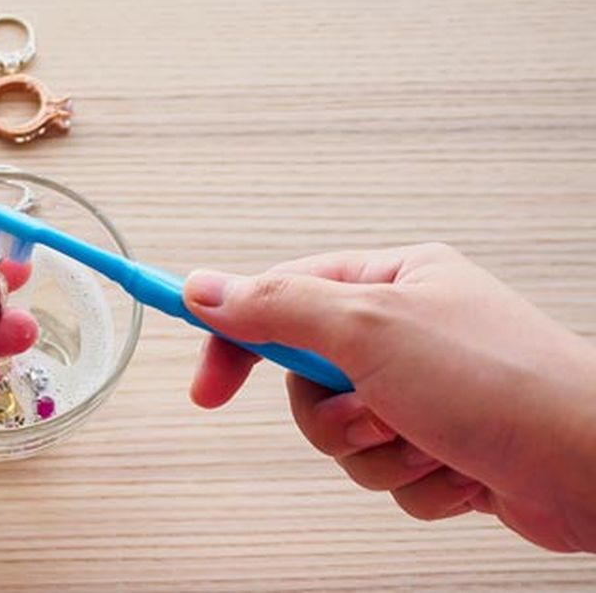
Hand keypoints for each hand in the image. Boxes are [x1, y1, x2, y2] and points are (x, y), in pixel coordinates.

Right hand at [183, 243, 595, 552]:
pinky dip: (415, 482)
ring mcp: (427, 392)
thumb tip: (206, 287)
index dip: (234, 338)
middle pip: (306, 381)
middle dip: (332, 414)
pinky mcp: (445, 447)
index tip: (206, 384)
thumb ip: (276, 306)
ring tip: (428, 442)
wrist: (594, 466)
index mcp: (392, 280)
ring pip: (343, 437)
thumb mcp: (368, 328)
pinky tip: (458, 469)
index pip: (281, 296)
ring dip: (377, 453)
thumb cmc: (501, 384)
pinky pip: (386, 475)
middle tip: (369, 411)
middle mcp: (408, 332)